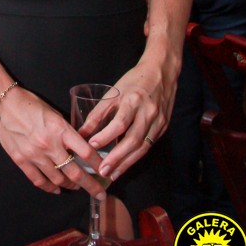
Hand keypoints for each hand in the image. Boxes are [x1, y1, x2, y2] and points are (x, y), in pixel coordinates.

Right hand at [0, 87, 108, 199]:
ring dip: (71, 186)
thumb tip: (77, 146)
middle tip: (100, 194)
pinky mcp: (21, 161)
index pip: (86, 153)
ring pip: (58, 180)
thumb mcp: (53, 113)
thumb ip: (65, 131)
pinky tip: (56, 189)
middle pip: (75, 173)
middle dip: (91, 186)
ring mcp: (35, 155)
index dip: (99, 166)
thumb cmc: (28, 103)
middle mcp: (49, 145)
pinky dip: (50, 188)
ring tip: (77, 187)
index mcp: (60, 129)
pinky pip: (39, 181)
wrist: (1, 103)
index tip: (107, 173)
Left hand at [81, 52, 178, 182]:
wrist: (162, 72)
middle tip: (103, 171)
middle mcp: (147, 112)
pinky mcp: (163, 127)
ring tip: (113, 174)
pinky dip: (136, 156)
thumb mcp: (114, 91)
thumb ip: (99, 112)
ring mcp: (158, 121)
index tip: (92, 146)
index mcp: (133, 100)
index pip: (120, 122)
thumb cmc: (134, 80)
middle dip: (117, 158)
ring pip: (142, 147)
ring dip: (127, 163)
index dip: (106, 136)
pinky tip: (126, 164)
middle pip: (132, 140)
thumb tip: (82, 132)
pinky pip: (148, 145)